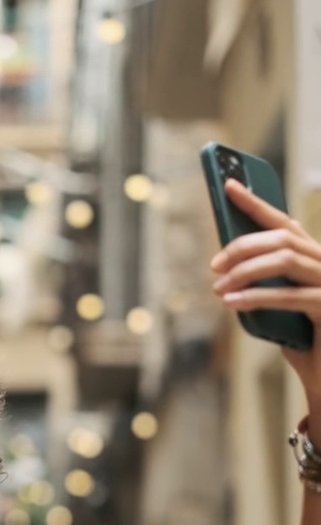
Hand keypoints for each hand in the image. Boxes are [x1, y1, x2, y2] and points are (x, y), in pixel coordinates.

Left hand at [210, 178, 320, 403]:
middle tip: (214, 265)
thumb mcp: (276, 304)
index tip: (227, 185)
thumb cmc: (299, 339)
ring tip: (218, 287)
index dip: (256, 203)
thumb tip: (225, 260)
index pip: (284, 222)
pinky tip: (231, 302)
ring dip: (245, 271)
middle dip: (243, 246)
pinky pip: (290, 296)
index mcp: (315, 257)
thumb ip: (263, 281)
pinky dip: (256, 296)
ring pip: (285, 260)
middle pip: (282, 238)